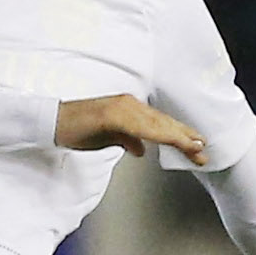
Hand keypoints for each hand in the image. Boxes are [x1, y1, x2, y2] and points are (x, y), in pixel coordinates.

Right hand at [54, 93, 206, 163]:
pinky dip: (159, 134)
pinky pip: (142, 127)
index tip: (196, 147)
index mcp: (128, 108)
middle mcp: (129, 103)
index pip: (159, 123)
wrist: (51, 122)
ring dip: (178, 136)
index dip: (179, 135)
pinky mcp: (113, 114)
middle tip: (204, 151)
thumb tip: (141, 150)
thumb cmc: (76, 129)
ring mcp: (122, 107)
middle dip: (185, 137)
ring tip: (195, 147)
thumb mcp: (106, 138)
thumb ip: (126, 140)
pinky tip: (172, 142)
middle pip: (163, 122)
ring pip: (157, 124)